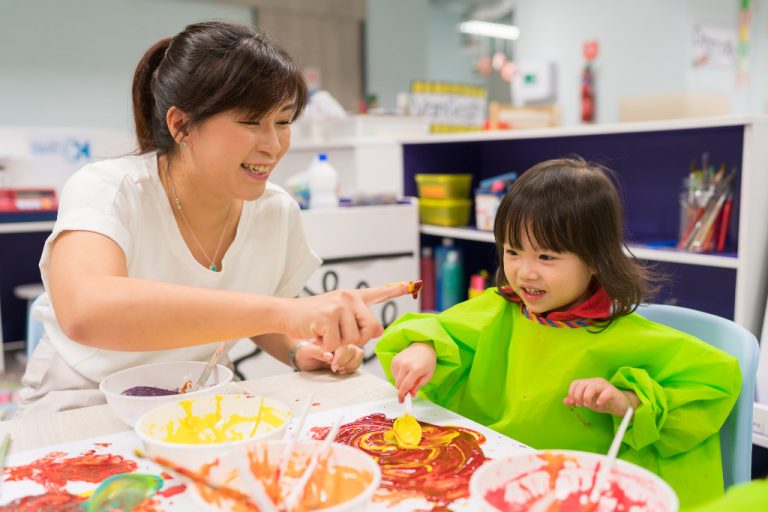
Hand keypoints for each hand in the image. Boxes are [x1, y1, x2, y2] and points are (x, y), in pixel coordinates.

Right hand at [281, 282, 412, 352]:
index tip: (412, 284)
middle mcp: (349, 297)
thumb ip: (358, 324)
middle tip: (338, 336)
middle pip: (371, 328)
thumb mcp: (338, 320)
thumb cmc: (312, 319)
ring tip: (324, 333)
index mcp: (353, 297)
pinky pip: (337, 344)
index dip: (396, 290)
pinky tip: (317, 335)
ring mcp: (339, 305)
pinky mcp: (328, 316)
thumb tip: (378, 330)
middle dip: (357, 339)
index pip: (379, 292)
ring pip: (353, 339)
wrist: (285, 314)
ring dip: (338, 344)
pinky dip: (326, 346)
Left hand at [294, 341, 364, 374]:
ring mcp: (348, 348)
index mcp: (332, 334)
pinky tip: (341, 370)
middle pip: (353, 347)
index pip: (344, 340)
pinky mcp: (350, 357)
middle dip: (344, 360)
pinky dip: (352, 368)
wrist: (304, 359)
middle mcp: (342, 340)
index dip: (341, 354)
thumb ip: (315, 352)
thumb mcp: (305, 352)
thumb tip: (329, 356)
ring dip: (350, 364)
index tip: (332, 362)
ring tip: (338, 368)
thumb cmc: (305, 353)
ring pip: (359, 353)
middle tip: (333, 366)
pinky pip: (358, 360)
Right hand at [390, 342, 435, 401]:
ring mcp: (399, 361)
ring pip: (395, 379)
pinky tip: (405, 371)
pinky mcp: (394, 359)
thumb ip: (419, 386)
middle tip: (408, 390)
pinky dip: (397, 376)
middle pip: (398, 384)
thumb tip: (411, 394)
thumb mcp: (428, 376)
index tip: (401, 401)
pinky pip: (392, 373)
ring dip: (400, 382)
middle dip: (402, 390)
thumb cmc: (427, 361)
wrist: (423, 346)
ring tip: (409, 376)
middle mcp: (405, 364)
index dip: (402, 395)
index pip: (405, 386)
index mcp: (416, 369)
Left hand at [563, 377, 639, 416]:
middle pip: (582, 384)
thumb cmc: (604, 402)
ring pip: (592, 386)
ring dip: (586, 397)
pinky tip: (598, 404)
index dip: (572, 392)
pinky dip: (600, 398)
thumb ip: (577, 400)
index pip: (576, 383)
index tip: (573, 402)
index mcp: (589, 383)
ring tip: (587, 405)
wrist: (621, 406)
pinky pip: (606, 392)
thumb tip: (565, 401)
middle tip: (580, 405)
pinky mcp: (613, 392)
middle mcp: (596, 382)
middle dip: (578, 395)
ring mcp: (605, 386)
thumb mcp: (588, 402)